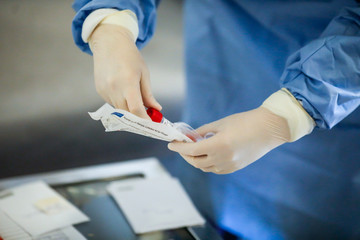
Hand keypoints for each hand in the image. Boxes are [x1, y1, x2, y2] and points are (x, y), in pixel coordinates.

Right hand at [90, 24, 160, 118]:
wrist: (109, 43)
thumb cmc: (130, 56)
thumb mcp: (144, 73)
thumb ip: (148, 94)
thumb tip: (156, 109)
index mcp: (128, 82)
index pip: (136, 109)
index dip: (145, 119)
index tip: (152, 124)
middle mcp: (114, 89)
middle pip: (127, 114)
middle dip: (138, 118)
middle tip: (148, 118)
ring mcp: (105, 90)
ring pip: (120, 110)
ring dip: (129, 111)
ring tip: (137, 102)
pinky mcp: (100, 91)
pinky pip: (113, 103)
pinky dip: (121, 103)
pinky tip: (124, 93)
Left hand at [168, 107, 290, 173]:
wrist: (269, 129)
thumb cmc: (245, 121)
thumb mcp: (221, 123)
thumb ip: (203, 131)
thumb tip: (190, 137)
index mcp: (218, 145)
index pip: (191, 151)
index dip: (179, 148)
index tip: (171, 144)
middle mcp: (223, 159)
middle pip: (196, 162)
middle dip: (185, 155)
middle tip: (181, 146)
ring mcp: (230, 165)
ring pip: (205, 167)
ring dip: (195, 160)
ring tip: (193, 150)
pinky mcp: (235, 168)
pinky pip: (215, 169)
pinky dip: (207, 164)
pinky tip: (206, 155)